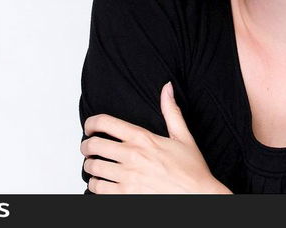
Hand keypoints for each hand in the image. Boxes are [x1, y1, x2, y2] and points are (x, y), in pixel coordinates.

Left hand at [80, 81, 231, 193]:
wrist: (199, 198)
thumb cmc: (192, 171)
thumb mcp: (183, 137)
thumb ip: (171, 111)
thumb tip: (167, 88)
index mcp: (143, 138)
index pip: (105, 123)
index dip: (91, 123)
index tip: (89, 128)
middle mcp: (132, 156)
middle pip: (93, 145)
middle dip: (86, 146)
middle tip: (88, 149)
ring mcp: (127, 176)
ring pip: (93, 168)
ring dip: (90, 167)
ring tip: (94, 167)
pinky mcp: (126, 195)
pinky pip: (97, 188)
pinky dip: (95, 185)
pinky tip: (100, 183)